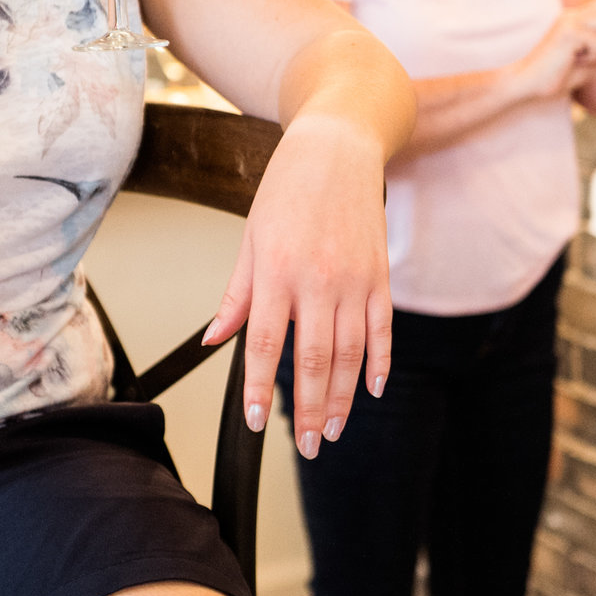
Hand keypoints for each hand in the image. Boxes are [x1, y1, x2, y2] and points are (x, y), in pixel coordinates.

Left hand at [201, 114, 392, 459]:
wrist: (338, 147)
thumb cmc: (287, 190)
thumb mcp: (250, 238)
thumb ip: (236, 295)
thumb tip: (214, 339)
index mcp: (276, 271)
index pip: (263, 343)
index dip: (258, 387)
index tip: (253, 420)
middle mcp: (317, 280)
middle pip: (312, 360)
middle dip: (307, 410)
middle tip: (306, 447)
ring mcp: (354, 280)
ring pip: (349, 354)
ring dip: (340, 399)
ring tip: (330, 431)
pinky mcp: (380, 277)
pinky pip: (382, 330)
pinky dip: (379, 364)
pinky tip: (370, 391)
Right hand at [514, 0, 595, 97]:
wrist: (527, 81)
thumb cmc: (554, 75)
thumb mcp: (587, 66)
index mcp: (575, 20)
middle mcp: (572, 15)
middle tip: (582, 54)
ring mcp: (569, 20)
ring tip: (576, 57)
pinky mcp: (569, 31)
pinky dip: (590, 56)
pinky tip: (572, 60)